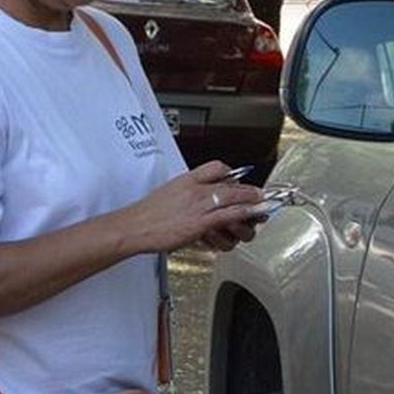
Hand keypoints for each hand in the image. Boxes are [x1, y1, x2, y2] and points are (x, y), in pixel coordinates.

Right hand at [118, 161, 262, 253]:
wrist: (134, 227)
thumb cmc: (148, 214)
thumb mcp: (170, 193)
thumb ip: (188, 192)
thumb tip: (202, 198)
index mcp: (187, 179)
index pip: (216, 167)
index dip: (231, 173)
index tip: (238, 180)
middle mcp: (196, 189)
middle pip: (231, 184)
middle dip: (249, 191)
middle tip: (259, 195)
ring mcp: (199, 205)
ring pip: (234, 199)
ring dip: (251, 204)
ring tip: (260, 209)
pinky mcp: (200, 222)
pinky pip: (229, 215)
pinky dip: (243, 214)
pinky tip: (251, 216)